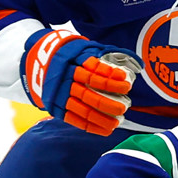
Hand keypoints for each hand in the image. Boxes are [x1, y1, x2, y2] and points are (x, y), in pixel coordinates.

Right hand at [21, 30, 140, 134]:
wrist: (39, 60)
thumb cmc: (71, 55)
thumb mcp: (85, 48)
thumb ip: (108, 55)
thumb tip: (138, 65)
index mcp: (73, 62)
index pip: (94, 72)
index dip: (110, 78)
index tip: (125, 83)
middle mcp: (66, 79)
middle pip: (89, 94)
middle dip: (108, 103)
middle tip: (124, 107)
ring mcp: (60, 95)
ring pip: (82, 109)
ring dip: (101, 118)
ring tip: (117, 122)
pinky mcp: (56, 107)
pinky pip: (74, 120)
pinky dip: (91, 126)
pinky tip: (106, 130)